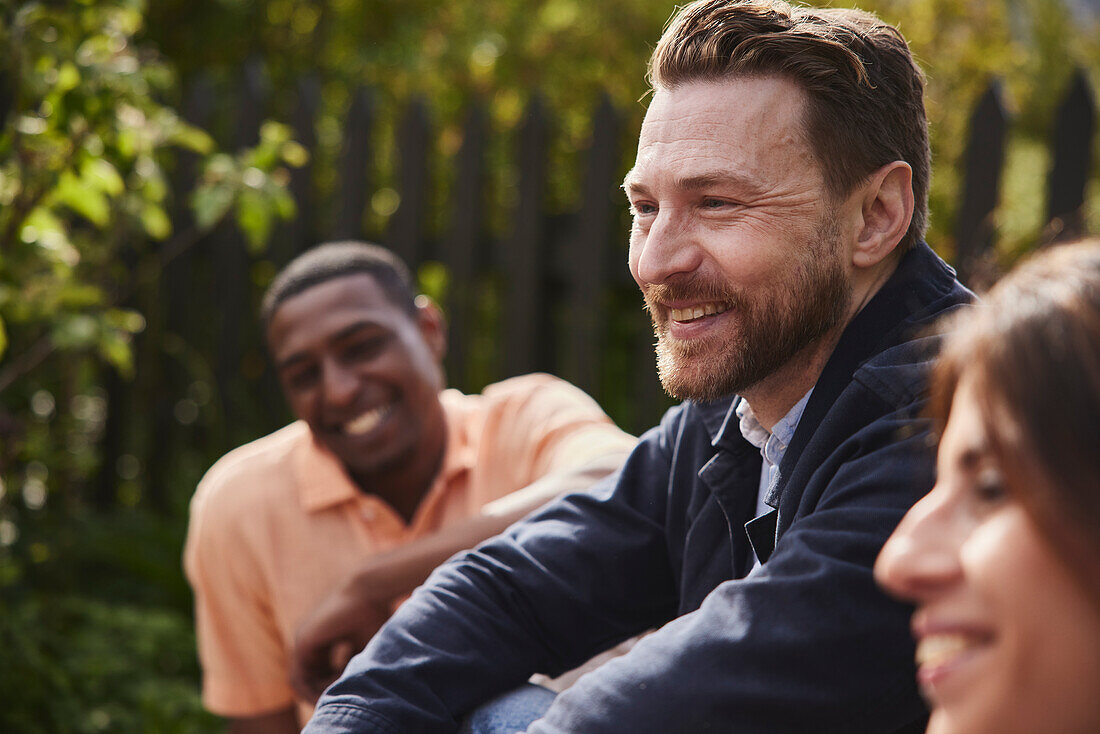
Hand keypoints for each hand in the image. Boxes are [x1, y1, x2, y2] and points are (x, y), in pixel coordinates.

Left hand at [290, 581, 391, 702]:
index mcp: (321, 639)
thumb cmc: (374, 613)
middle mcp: (308, 640)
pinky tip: (334, 689)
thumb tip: (351, 689)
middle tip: (344, 699)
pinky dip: (315, 688)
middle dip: (323, 693)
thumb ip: (353, 666)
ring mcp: (303, 640)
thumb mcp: (364, 646)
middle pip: (308, 679)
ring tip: (339, 696)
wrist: (369, 589)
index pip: (318, 672)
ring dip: (318, 694)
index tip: (351, 691)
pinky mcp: (303, 641)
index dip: (332, 687)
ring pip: (301, 680)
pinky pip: (300, 676)